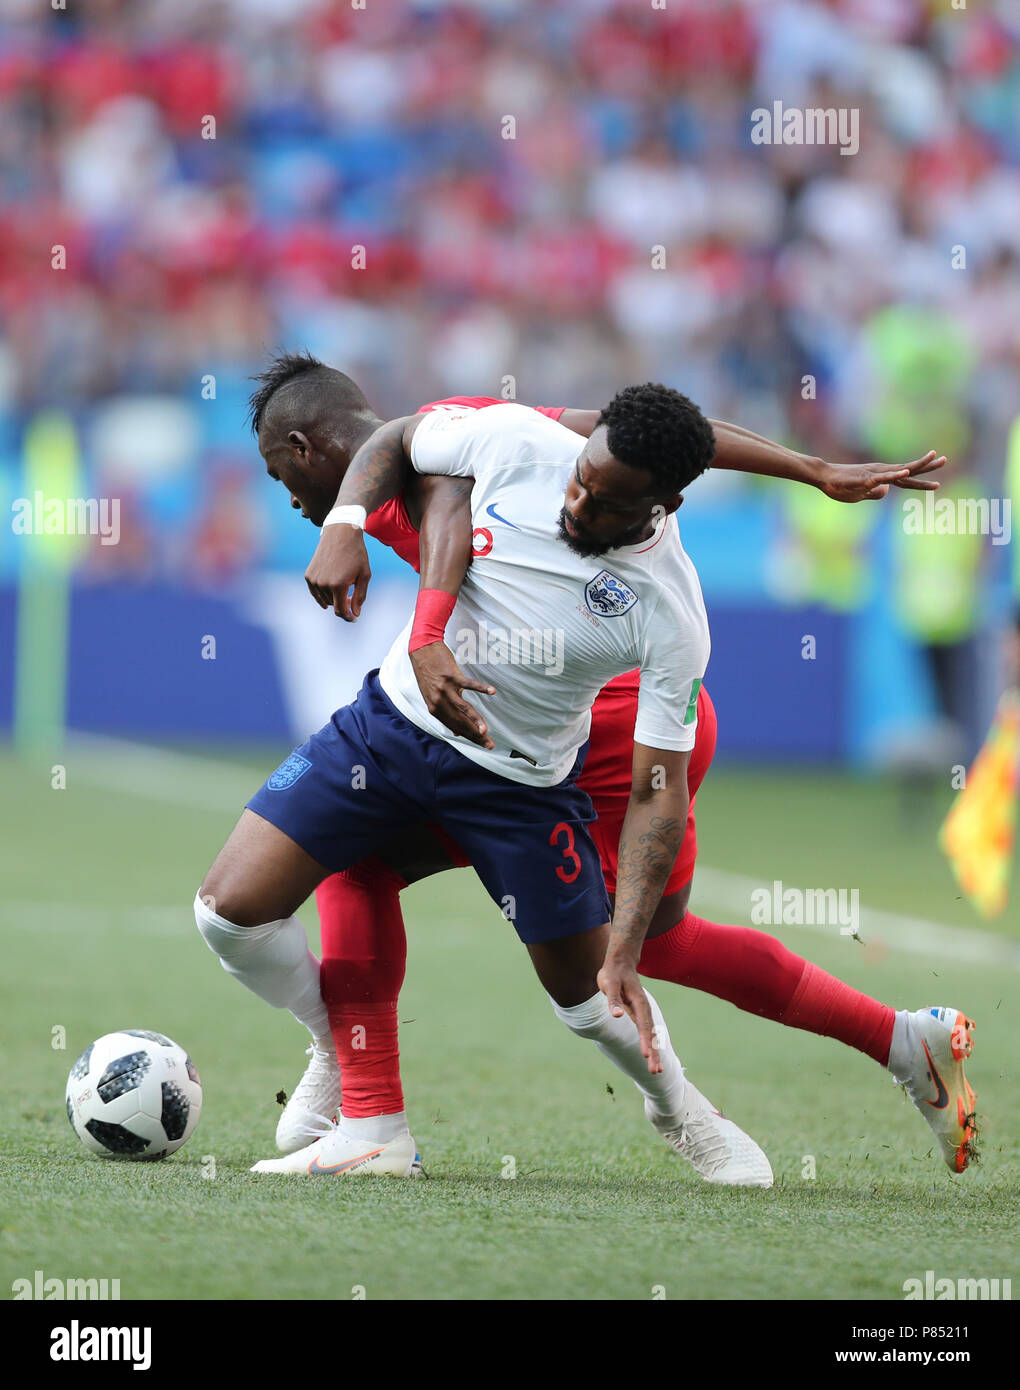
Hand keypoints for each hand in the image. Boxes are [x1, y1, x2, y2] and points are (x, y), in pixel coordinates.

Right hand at [304, 525, 370, 620]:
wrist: (340, 534)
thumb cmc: (356, 554)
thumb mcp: (364, 575)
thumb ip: (360, 597)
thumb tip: (355, 614)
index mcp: (338, 585)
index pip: (341, 611)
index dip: (348, 617)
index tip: (354, 618)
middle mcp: (323, 584)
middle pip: (333, 605)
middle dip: (344, 604)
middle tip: (353, 596)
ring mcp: (314, 580)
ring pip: (325, 599)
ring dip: (334, 597)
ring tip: (345, 585)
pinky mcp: (309, 575)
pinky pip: (316, 592)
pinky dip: (324, 593)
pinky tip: (331, 589)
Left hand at [410, 642, 495, 747]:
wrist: (420, 651)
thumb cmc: (427, 673)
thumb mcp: (432, 697)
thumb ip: (444, 714)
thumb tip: (456, 732)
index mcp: (435, 709)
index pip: (456, 727)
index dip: (470, 737)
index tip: (482, 744)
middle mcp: (439, 701)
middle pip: (460, 722)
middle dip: (475, 735)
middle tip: (489, 744)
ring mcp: (445, 689)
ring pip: (463, 709)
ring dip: (475, 721)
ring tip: (485, 731)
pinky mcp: (451, 676)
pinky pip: (468, 684)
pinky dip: (481, 688)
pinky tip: (492, 692)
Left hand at [597, 956, 660, 1073]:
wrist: (620, 962)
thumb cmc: (612, 974)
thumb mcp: (609, 984)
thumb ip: (613, 1000)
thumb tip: (616, 1015)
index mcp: (639, 1002)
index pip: (643, 1025)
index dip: (644, 1041)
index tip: (645, 1056)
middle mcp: (644, 1009)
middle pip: (651, 1034)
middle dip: (654, 1053)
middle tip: (655, 1071)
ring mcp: (643, 1012)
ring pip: (652, 1035)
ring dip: (655, 1052)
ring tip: (656, 1070)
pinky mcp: (640, 1014)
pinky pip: (648, 1032)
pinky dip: (651, 1045)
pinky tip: (652, 1056)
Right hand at [819, 450, 945, 502]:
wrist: (824, 477)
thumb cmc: (840, 486)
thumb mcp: (861, 494)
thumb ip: (875, 493)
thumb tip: (886, 492)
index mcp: (882, 477)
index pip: (906, 479)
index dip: (922, 481)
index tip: (937, 483)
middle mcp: (882, 472)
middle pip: (909, 470)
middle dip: (928, 466)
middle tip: (945, 459)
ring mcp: (875, 474)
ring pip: (899, 469)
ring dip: (917, 464)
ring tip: (933, 457)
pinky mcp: (865, 478)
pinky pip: (882, 477)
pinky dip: (894, 474)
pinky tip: (905, 471)